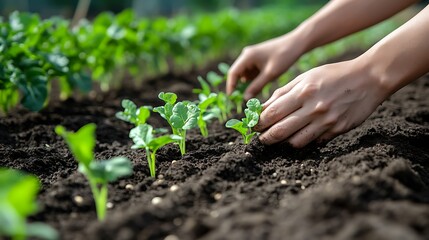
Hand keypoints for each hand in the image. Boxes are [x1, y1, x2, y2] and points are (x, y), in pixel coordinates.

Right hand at [226, 33, 304, 99]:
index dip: (231, 86)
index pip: (233, 73)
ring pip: (245, 73)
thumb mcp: (270, 74)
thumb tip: (245, 98)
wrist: (296, 44)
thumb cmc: (284, 56)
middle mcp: (246, 55)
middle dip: (239, 86)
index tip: (231, 98)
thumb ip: (256, 86)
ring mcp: (251, 56)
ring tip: (255, 92)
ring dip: (248, 83)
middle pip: (237, 73)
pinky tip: (262, 83)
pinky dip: (254, 79)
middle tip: (243, 99)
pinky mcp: (257, 59)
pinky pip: (251, 71)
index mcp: (247, 56)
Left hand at [254, 59, 388, 147]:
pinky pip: (314, 142)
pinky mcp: (337, 130)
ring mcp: (326, 121)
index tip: (252, 125)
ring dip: (283, 142)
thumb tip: (262, 107)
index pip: (272, 113)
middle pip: (280, 130)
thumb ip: (283, 92)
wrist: (370, 79)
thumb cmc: (334, 75)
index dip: (258, 122)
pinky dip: (303, 142)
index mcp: (303, 92)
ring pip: (295, 141)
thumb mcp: (307, 77)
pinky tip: (299, 137)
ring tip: (278, 139)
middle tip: (260, 139)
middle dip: (265, 137)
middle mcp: (313, 108)